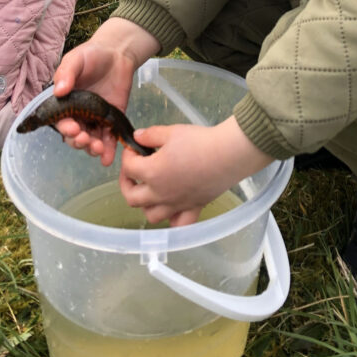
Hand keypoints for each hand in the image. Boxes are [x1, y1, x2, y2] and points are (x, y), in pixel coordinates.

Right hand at [52, 18, 159, 165]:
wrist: (117, 54)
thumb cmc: (91, 55)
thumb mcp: (76, 60)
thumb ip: (66, 73)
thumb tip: (58, 90)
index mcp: (65, 103)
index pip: (61, 121)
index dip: (65, 128)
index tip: (73, 127)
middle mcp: (78, 115)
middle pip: (74, 136)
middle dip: (78, 141)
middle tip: (85, 139)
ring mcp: (95, 120)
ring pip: (91, 141)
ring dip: (92, 148)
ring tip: (99, 149)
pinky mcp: (111, 121)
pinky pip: (109, 139)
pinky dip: (108, 151)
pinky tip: (108, 159)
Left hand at [120, 116, 274, 225]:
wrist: (229, 154)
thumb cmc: (201, 142)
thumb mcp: (172, 132)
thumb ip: (150, 135)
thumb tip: (138, 137)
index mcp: (151, 173)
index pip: (128, 167)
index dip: (128, 155)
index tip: (135, 148)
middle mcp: (160, 193)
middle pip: (131, 198)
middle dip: (127, 183)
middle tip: (134, 172)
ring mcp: (176, 204)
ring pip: (151, 215)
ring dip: (146, 204)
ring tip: (151, 191)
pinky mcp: (193, 208)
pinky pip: (178, 224)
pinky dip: (172, 220)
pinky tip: (173, 209)